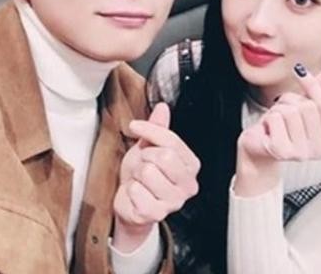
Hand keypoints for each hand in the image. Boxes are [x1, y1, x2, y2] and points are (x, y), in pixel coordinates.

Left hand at [112, 103, 199, 251]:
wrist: (131, 204)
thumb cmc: (142, 176)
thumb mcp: (149, 147)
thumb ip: (158, 128)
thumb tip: (162, 108)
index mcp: (191, 165)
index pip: (172, 141)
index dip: (150, 130)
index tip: (135, 127)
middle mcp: (188, 184)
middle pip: (163, 157)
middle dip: (144, 157)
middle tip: (142, 165)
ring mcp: (174, 201)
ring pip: (148, 172)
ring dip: (136, 175)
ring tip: (139, 181)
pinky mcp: (157, 214)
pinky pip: (136, 191)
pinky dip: (130, 190)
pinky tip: (136, 194)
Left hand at [235, 65, 320, 195]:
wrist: (257, 148)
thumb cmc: (280, 127)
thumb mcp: (301, 106)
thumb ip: (318, 90)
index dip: (311, 83)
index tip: (299, 70)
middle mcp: (319, 150)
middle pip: (306, 106)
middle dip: (289, 100)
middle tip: (281, 111)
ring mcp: (301, 153)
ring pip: (290, 111)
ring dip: (276, 110)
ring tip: (274, 123)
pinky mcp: (281, 151)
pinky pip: (275, 119)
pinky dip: (267, 118)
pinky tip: (267, 130)